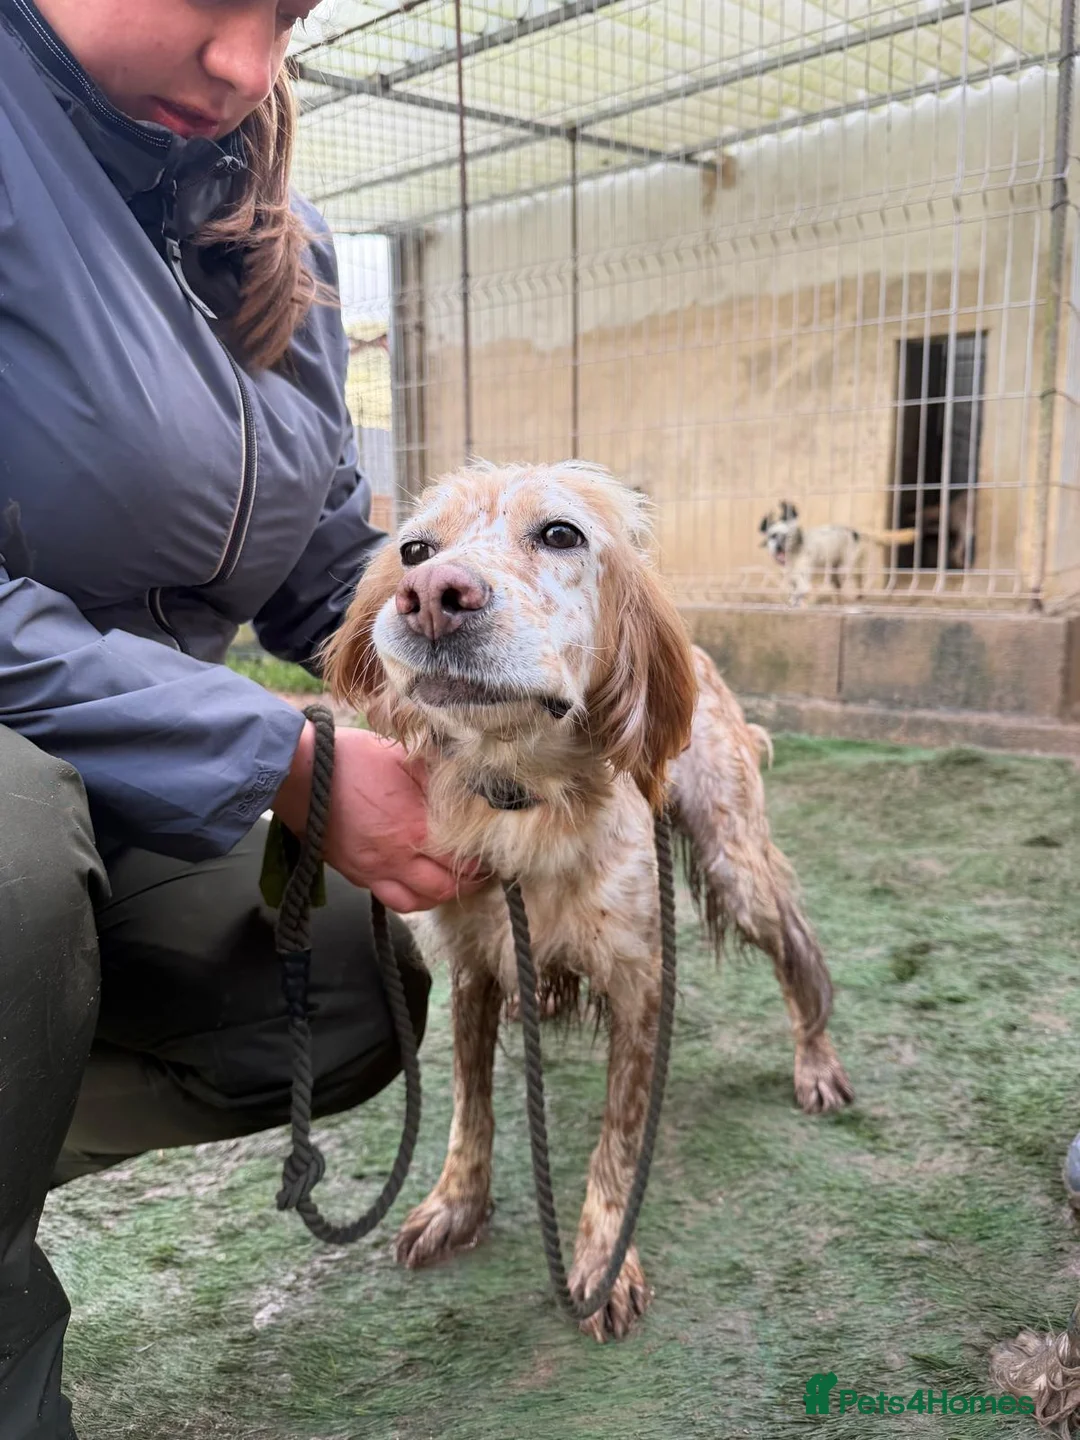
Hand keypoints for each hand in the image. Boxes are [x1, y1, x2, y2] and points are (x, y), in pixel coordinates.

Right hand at [272, 722, 485, 912]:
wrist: (298, 772)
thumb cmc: (349, 759)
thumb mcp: (404, 758)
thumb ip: (438, 777)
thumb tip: (469, 786)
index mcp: (414, 828)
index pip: (462, 860)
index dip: (482, 860)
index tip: (493, 851)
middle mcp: (396, 858)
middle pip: (444, 889)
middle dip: (468, 884)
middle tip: (481, 872)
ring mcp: (373, 871)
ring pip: (417, 903)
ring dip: (439, 897)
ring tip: (452, 881)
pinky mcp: (354, 874)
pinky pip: (390, 898)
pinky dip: (410, 897)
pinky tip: (417, 883)